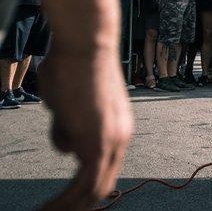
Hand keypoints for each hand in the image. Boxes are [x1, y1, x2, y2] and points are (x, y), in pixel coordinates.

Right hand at [39, 48, 132, 208]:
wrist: (84, 43)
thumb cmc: (71, 66)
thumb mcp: (67, 105)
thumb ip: (69, 128)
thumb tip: (67, 149)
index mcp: (117, 128)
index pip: (105, 171)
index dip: (85, 192)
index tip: (64, 204)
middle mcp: (121, 137)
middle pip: (103, 186)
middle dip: (78, 207)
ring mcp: (113, 139)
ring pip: (93, 190)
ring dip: (68, 208)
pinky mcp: (98, 140)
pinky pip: (84, 184)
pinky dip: (65, 203)